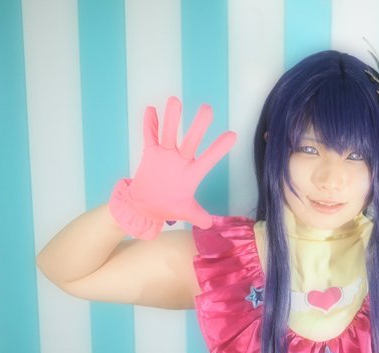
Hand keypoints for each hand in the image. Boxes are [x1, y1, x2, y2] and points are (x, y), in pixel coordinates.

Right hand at [109, 96, 235, 238]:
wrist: (146, 206)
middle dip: (198, 126)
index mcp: (192, 174)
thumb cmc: (168, 207)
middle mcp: (181, 160)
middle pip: (191, 140)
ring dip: (172, 118)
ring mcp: (165, 155)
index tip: (232, 135)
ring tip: (175, 101)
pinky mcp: (150, 154)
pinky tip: (151, 110)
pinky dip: (149, 124)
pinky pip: (149, 136)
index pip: (208, 159)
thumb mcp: (186, 212)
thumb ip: (198, 216)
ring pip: (170, 133)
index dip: (219, 148)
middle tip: (207, 109)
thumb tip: (210, 225)